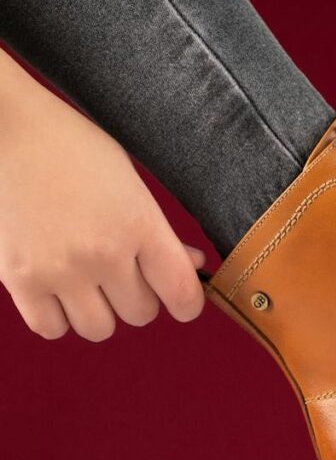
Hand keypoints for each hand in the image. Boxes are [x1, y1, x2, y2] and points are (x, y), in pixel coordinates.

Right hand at [0, 49, 205, 340]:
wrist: (7, 130)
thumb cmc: (74, 152)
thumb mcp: (132, 184)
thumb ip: (161, 232)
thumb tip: (192, 266)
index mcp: (140, 225)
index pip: (182, 294)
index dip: (187, 304)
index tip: (180, 300)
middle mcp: (103, 253)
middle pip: (141, 314)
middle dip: (137, 297)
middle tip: (122, 272)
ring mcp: (59, 269)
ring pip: (100, 329)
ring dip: (99, 312)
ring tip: (87, 281)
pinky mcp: (19, 279)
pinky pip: (51, 328)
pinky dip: (58, 317)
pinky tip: (58, 290)